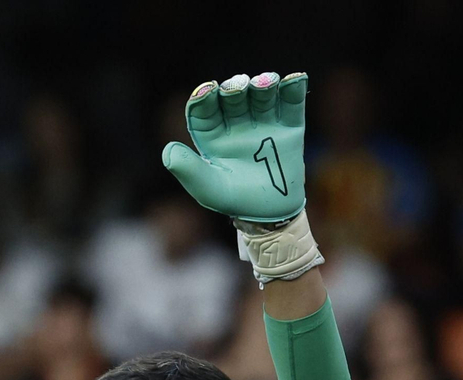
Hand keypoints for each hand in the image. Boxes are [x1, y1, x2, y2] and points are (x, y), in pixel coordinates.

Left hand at [162, 73, 323, 284]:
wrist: (270, 216)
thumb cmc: (234, 200)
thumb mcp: (208, 189)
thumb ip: (188, 170)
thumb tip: (168, 150)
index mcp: (212, 136)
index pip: (205, 110)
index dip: (204, 97)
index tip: (207, 90)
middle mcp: (236, 124)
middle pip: (234, 98)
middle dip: (235, 88)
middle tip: (239, 86)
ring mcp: (264, 124)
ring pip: (262, 96)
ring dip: (263, 84)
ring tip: (266, 82)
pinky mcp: (289, 128)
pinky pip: (291, 104)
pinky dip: (292, 89)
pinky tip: (294, 79)